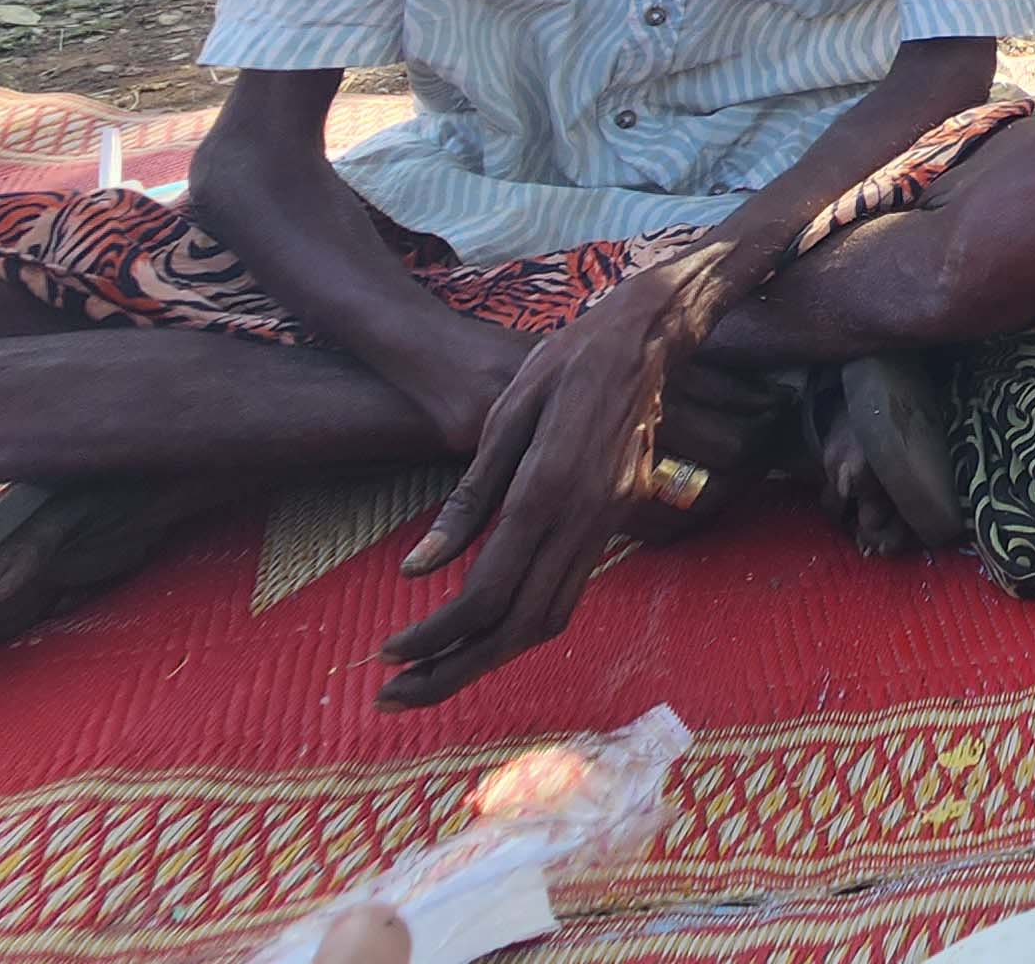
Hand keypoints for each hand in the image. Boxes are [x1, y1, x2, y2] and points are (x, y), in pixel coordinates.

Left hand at [380, 255, 723, 706]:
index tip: (389, 653)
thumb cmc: (564, 364)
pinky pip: (569, 594)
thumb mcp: (503, 416)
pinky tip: (488, 631)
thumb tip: (416, 569)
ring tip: (435, 676)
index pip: (486, 591)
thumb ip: (466, 499)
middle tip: (398, 695)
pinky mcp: (615, 521)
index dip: (435, 635)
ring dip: (490, 659)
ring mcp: (606, 524)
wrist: (645, 339)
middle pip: (518, 626)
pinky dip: (525, 626)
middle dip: (456, 670)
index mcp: (547, 489)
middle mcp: (583, 519)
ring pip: (550, 620)